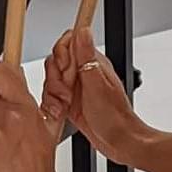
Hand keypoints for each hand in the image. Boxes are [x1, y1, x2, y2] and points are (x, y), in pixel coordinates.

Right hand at [41, 28, 151, 166]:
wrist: (119, 142)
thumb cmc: (115, 116)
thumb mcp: (98, 84)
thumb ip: (87, 57)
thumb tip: (83, 29)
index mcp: (93, 62)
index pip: (69, 42)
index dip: (62, 54)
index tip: (67, 70)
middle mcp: (84, 72)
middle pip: (55, 61)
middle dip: (55, 78)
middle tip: (68, 92)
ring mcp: (76, 88)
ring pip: (51, 80)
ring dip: (53, 94)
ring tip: (65, 104)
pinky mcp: (69, 103)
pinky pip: (51, 97)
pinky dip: (51, 105)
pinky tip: (60, 112)